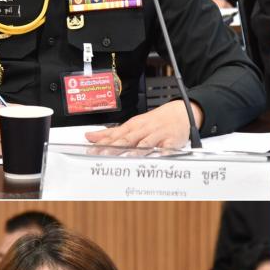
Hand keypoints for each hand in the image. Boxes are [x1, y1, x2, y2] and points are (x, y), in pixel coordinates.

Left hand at [85, 99, 203, 148]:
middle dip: (115, 146)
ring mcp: (157, 135)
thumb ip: (110, 133)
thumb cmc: (153, 121)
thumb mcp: (131, 125)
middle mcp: (143, 130)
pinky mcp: (171, 141)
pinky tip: (158, 157)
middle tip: (103, 153)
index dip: (103, 142)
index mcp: (133, 126)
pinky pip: (167, 147)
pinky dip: (163, 152)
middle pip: (128, 139)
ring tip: (127, 156)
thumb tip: (90, 137)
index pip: (115, 135)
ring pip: (146, 142)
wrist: (179, 113)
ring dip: (137, 149)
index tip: (91, 150)